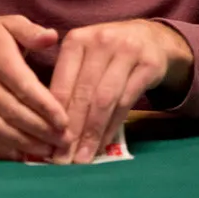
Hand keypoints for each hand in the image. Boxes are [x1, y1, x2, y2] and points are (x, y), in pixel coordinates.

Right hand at [0, 16, 69, 160]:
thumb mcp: (8, 24)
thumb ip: (31, 31)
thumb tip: (52, 37)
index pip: (23, 87)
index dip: (44, 106)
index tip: (64, 121)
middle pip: (14, 112)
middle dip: (41, 130)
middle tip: (65, 142)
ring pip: (0, 129)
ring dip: (25, 144)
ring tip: (49, 152)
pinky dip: (3, 151)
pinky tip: (23, 158)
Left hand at [49, 20, 192, 164]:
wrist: (151, 38)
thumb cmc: (108, 53)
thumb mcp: (84, 57)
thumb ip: (68, 83)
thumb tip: (47, 126)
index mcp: (77, 40)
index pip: (63, 82)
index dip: (54, 116)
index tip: (47, 143)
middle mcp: (100, 41)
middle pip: (83, 93)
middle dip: (72, 130)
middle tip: (62, 159)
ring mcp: (127, 51)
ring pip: (105, 100)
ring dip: (92, 133)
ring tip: (82, 158)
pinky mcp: (148, 65)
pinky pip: (126, 102)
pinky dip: (112, 126)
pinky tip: (103, 144)